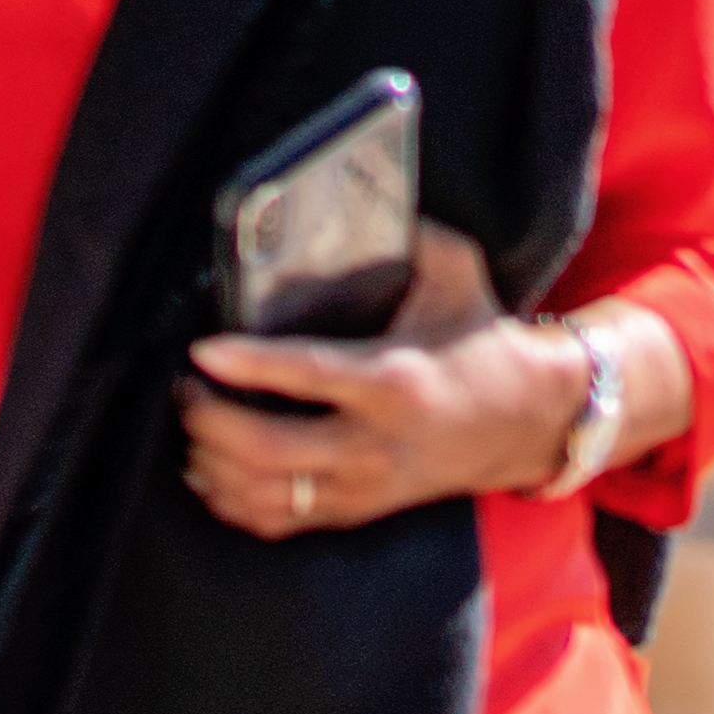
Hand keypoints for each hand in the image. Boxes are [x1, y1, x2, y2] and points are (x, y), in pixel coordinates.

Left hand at [177, 231, 570, 537]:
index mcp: (394, 378)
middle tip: (184, 387)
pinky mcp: (358, 511)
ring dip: (210, 464)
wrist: (529, 420)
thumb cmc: (480, 337)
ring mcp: (365, 486)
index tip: (200, 350)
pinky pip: (280, 521)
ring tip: (188, 425)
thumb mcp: (455, 271)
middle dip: (208, 422)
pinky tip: (207, 471)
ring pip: (265, 496)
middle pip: (269, 450)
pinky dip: (232, 502)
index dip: (247, 365)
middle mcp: (376, 442)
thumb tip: (351, 192)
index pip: (307, 374)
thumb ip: (409, 233)